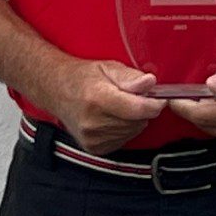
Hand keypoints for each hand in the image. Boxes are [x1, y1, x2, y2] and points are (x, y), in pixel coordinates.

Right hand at [45, 59, 165, 154]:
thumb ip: (131, 77)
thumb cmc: (82, 77)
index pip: (138, 109)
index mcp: (98, 98)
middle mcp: (93, 121)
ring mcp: (92, 137)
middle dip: (142, 109)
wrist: (56, 91)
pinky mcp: (94, 147)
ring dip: (133, 120)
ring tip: (118, 106)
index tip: (158, 98)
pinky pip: (124, 140)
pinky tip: (112, 118)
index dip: (154, 104)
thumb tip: (150, 83)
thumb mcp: (108, 67)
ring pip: (133, 132)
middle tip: (131, 97)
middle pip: (138, 122)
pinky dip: (124, 129)